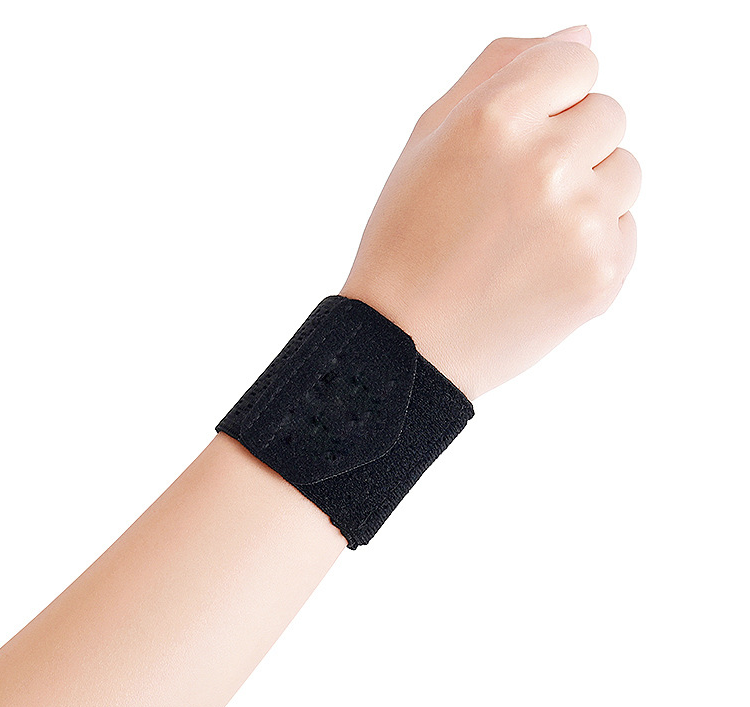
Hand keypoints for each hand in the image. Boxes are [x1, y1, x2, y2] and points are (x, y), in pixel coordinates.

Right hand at [339, 26, 640, 400]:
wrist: (407, 344)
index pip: (578, 61)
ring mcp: (581, 223)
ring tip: (525, 233)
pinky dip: (591, 240)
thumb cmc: (407, 243)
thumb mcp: (425, 141)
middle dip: (569, 143)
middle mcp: (546, 164)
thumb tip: (581, 36)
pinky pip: (625, 227)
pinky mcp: (603, 273)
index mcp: (494, 120)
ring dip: (586, 191)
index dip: (552, 93)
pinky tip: (539, 265)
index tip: (527, 128)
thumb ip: (498, 70)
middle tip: (513, 195)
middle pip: (609, 114)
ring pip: (625, 171)